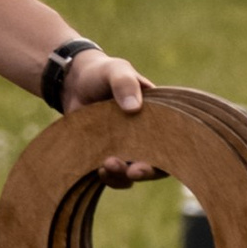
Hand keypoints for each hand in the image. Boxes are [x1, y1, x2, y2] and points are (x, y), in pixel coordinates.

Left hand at [61, 44, 162, 186]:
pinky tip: (97, 170)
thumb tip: (134, 108)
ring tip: (106, 167)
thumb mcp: (116, 70)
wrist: (74, 82)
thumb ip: (125, 83)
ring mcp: (125, 147)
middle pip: (155, 164)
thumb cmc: (102, 73)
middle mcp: (146, 136)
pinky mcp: (106, 154)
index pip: (173, 142)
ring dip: (122, 176)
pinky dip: (108, 176)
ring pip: (131, 172)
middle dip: (145, 171)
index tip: (155, 159)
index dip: (168, 157)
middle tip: (132, 171)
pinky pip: (112, 173)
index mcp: (158, 117)